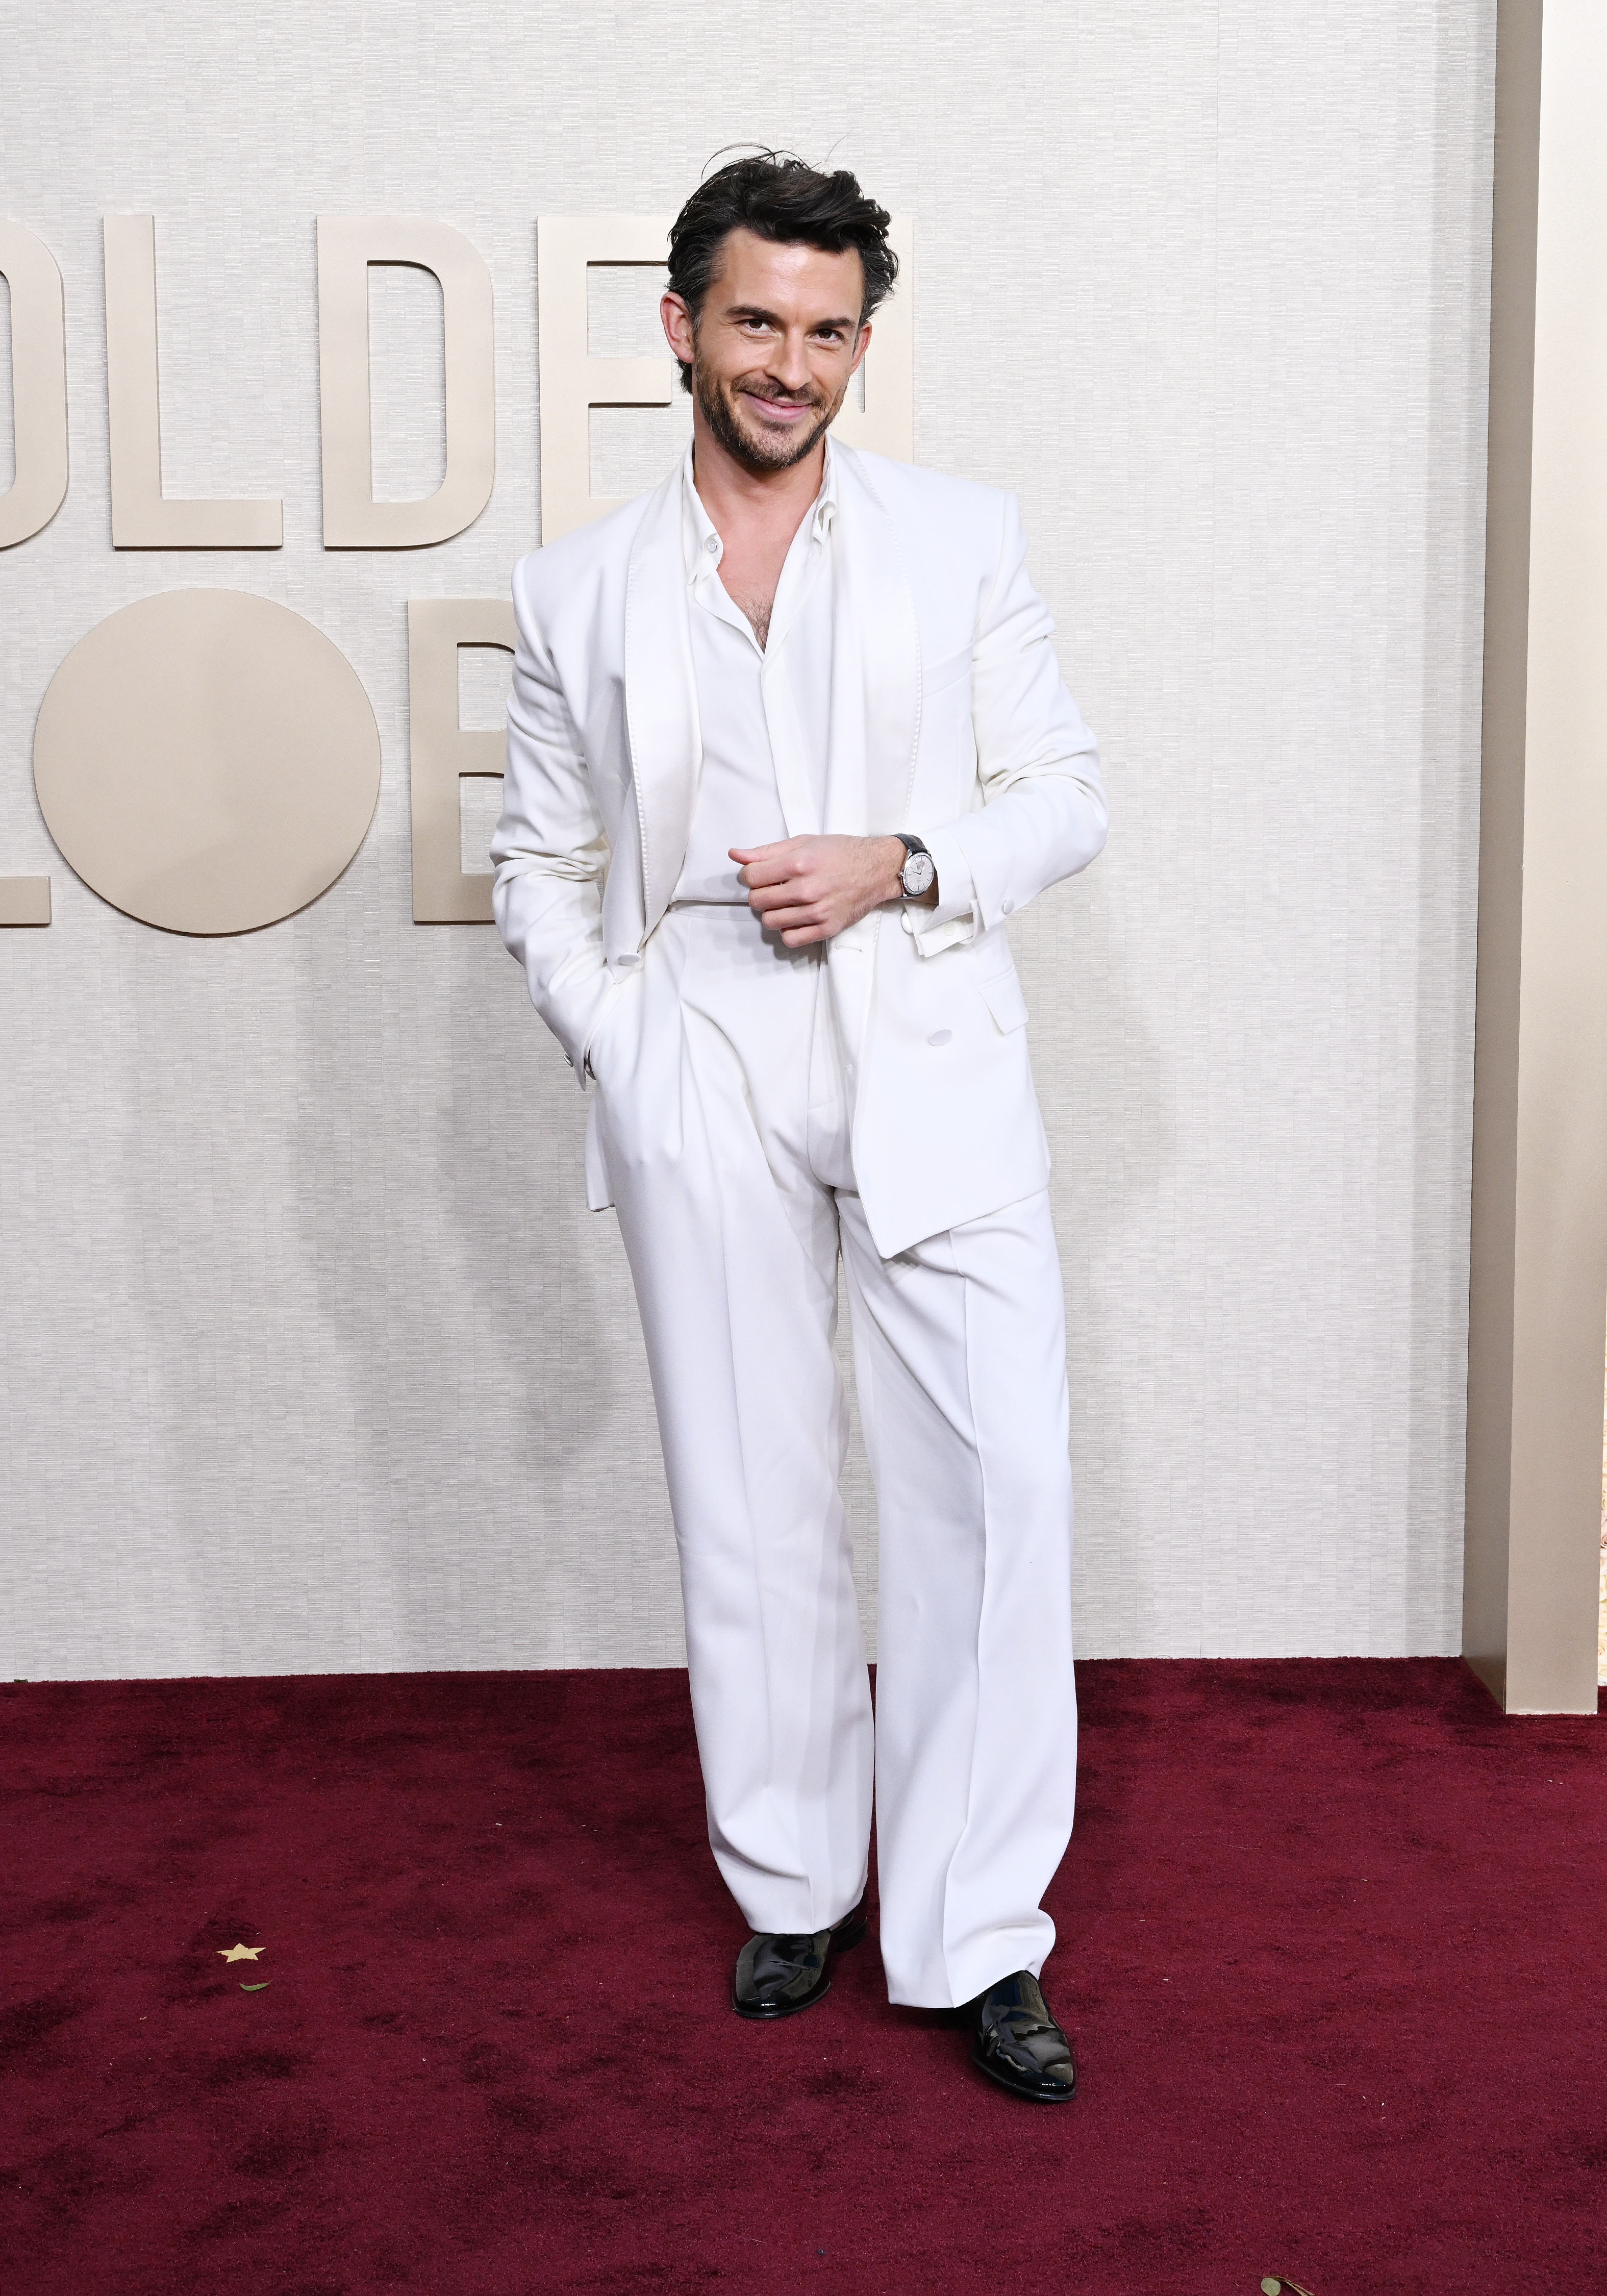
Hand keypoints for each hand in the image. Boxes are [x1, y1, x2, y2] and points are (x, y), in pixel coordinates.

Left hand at [731, 835, 930, 946]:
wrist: (876, 869)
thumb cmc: (842, 853)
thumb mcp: (803, 842)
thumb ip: (767, 851)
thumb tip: (736, 855)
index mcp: (799, 863)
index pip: (751, 876)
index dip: (749, 875)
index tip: (758, 875)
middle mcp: (807, 889)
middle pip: (757, 901)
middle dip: (759, 894)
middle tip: (772, 888)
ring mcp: (817, 911)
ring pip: (770, 921)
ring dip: (772, 912)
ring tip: (784, 902)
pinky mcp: (827, 928)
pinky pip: (791, 939)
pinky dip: (787, 930)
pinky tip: (794, 917)